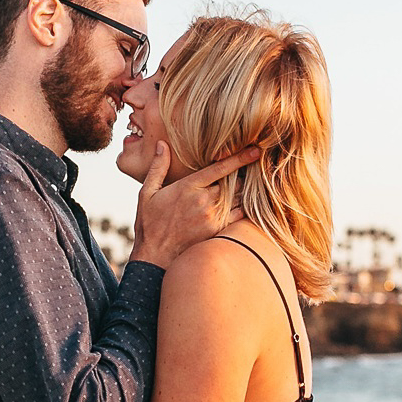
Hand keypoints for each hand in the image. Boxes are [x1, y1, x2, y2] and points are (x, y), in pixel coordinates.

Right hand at [127, 142, 261, 268]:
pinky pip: (240, 215)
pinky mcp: (218, 231)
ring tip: (249, 185)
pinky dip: (244, 207)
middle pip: (234, 182)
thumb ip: (157, 167)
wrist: (155, 257)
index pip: (219, 168)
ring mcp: (213, 217)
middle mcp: (204, 200)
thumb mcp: (147, 193)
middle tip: (249, 170)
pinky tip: (245, 203)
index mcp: (188, 187)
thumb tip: (162, 144)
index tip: (255, 150)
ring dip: (244, 191)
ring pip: (239, 198)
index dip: (239, 158)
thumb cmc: (149, 224)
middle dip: (241, 176)